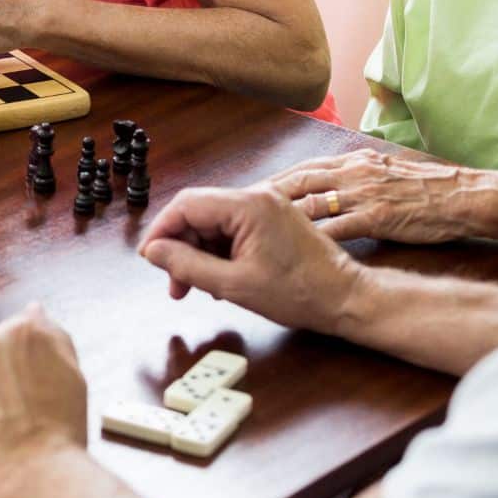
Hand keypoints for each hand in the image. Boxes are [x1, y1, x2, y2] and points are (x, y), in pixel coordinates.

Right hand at [138, 185, 360, 334]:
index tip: (151, 258)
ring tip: (194, 287)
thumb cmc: (300, 294)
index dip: (162, 231)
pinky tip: (217, 279)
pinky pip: (232, 229)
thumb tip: (154, 252)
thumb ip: (187, 265)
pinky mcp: (272, 219)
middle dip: (180, 247)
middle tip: (173, 283)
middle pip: (198, 213)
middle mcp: (256, 197)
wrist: (347, 299)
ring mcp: (266, 207)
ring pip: (213, 223)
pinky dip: (218, 252)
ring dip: (198, 253)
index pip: (186, 205)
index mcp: (248, 206)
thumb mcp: (234, 285)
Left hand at [268, 149, 477, 243]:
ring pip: (309, 202)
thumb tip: (332, 189)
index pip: (303, 168)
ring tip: (253, 233)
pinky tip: (288, 249)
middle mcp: (353, 173)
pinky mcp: (376, 217)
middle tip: (238, 212)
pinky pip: (335, 228)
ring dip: (278, 218)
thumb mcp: (386, 173)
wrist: (465, 196)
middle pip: (296, 182)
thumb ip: (357, 178)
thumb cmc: (429, 190)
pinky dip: (309, 237)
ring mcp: (363, 194)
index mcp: (354, 161)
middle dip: (264, 197)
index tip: (250, 194)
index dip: (274, 181)